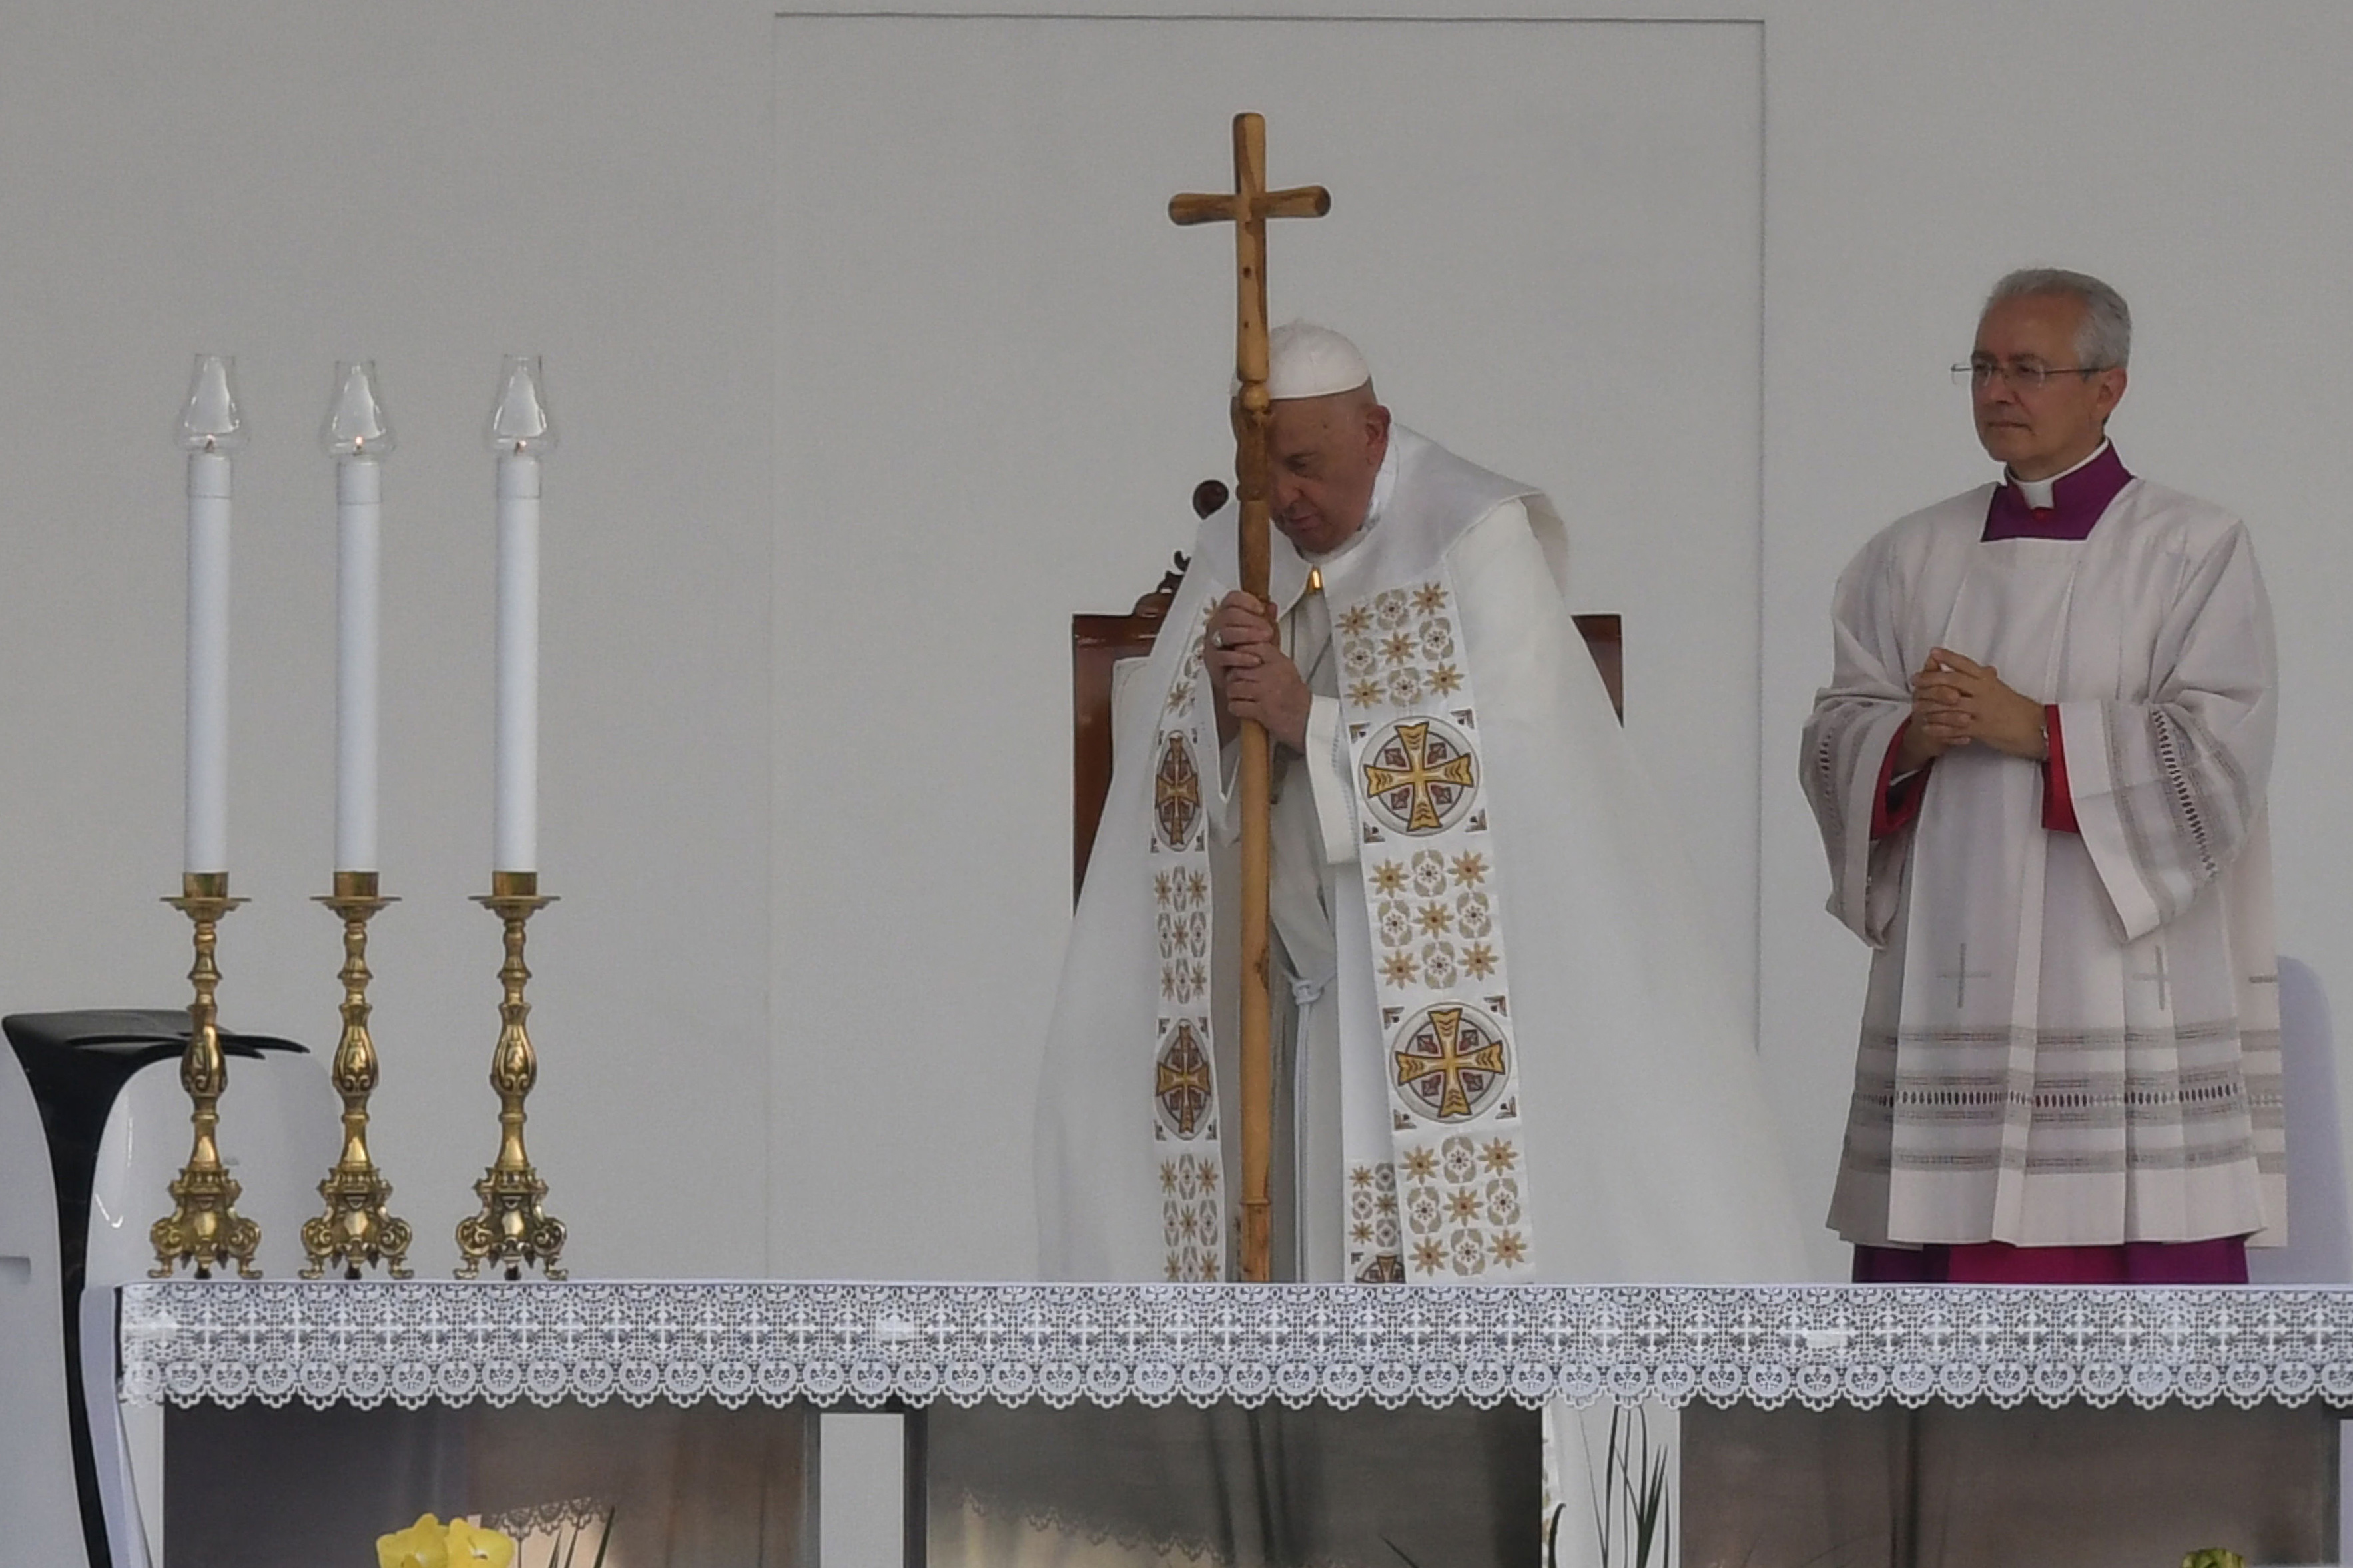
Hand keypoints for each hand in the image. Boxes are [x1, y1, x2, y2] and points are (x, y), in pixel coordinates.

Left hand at [1204, 589, 1310, 752]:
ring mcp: (1267, 694)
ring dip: (1234, 694)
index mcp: (1279, 662)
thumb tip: (1254, 633)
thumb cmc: (1294, 695)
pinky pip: (1236, 706)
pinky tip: (1244, 708)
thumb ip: (1269, 653)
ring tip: (1242, 696)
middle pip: (1238, 668)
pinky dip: (1236, 709)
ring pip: (1234, 687)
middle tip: (1238, 683)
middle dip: (1234, 677)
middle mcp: (1273, 675)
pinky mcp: (1262, 712)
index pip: (1252, 646)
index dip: (1240, 652)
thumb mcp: (1285, 667)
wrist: (1308, 720)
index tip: (1239, 659)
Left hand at [1908, 646, 2046, 761]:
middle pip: (1952, 681)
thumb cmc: (2019, 709)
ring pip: (1950, 704)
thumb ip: (1990, 681)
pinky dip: (1939, 727)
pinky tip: (1927, 727)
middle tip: (1915, 680)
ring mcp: (1982, 710)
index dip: (1949, 658)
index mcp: (1989, 681)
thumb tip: (1985, 670)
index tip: (1933, 652)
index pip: (1966, 665)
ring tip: (1915, 705)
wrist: (2037, 729)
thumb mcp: (2003, 690)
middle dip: (1931, 680)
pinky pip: (1954, 727)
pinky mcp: (1981, 728)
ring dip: (1930, 705)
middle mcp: (1984, 692)